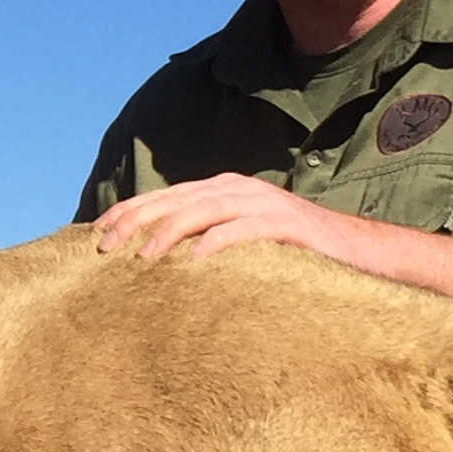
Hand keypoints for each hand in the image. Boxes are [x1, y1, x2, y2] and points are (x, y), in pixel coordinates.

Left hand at [92, 173, 351, 263]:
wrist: (356, 250)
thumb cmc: (292, 252)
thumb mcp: (241, 238)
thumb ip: (206, 237)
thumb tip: (158, 260)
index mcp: (222, 189)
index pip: (164, 196)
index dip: (129, 212)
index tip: (96, 234)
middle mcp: (236, 189)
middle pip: (175, 200)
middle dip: (136, 221)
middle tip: (105, 249)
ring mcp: (262, 203)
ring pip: (202, 211)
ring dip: (168, 233)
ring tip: (142, 258)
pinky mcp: (285, 225)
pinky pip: (243, 231)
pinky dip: (216, 244)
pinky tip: (193, 263)